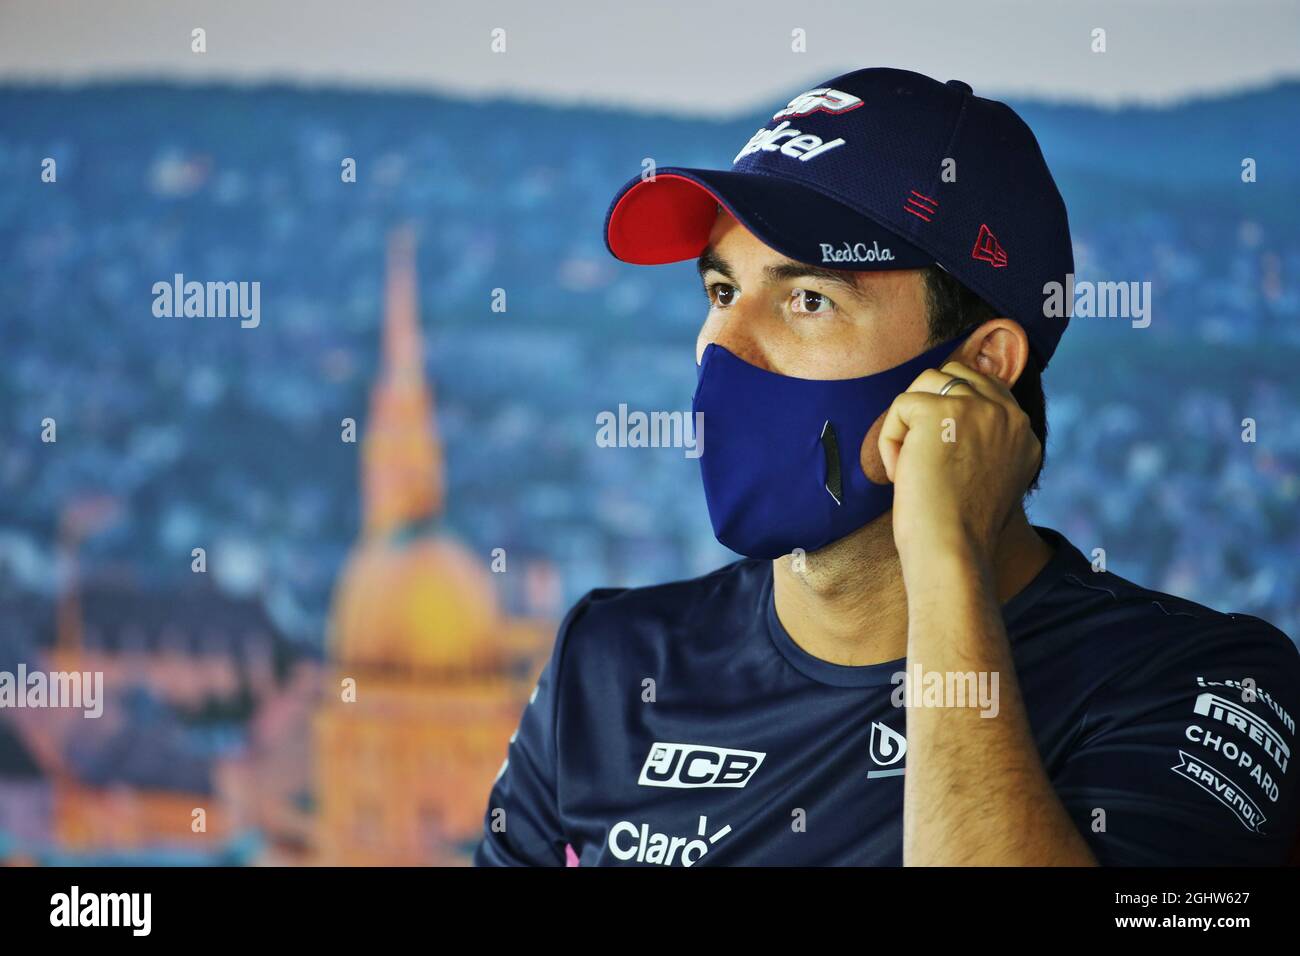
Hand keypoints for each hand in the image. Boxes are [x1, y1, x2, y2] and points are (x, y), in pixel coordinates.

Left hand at [877, 360, 1040, 571]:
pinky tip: (901, 474)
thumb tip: (946, 420)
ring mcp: (976, 408)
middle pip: (954, 375)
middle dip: (927, 407)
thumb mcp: (990, 477)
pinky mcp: (940, 411)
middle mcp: (1007, 414)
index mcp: (1023, 431)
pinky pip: (901, 406)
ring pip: (925, 384)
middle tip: (919, 456)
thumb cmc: (960, 528)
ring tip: (909, 467)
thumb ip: (985, 443)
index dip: (950, 407)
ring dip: (907, 423)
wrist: (952, 550)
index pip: (984, 386)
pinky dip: (889, 441)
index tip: (936, 445)